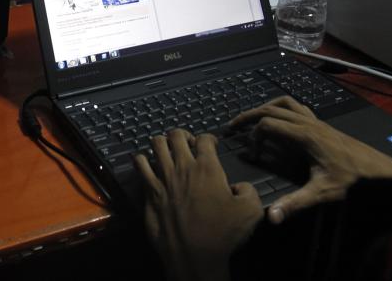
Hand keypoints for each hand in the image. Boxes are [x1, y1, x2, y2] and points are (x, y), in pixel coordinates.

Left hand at [135, 129, 262, 280]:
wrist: (193, 255)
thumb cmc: (222, 234)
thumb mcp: (251, 211)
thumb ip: (248, 191)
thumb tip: (239, 187)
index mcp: (207, 168)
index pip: (205, 138)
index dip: (209, 138)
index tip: (211, 144)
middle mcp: (183, 167)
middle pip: (176, 135)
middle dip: (183, 135)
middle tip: (187, 144)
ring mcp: (163, 178)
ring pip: (156, 144)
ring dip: (162, 143)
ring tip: (167, 149)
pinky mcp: (149, 191)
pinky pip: (140, 165)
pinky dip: (142, 160)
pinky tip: (146, 163)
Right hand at [231, 96, 391, 224]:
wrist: (381, 172)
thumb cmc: (355, 180)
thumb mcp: (323, 192)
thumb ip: (295, 203)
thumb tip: (272, 216)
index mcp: (306, 135)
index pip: (268, 123)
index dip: (254, 137)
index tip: (252, 153)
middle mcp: (310, 123)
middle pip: (272, 108)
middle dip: (250, 115)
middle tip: (233, 125)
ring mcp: (317, 121)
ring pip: (286, 103)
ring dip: (267, 107)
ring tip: (253, 118)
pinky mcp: (323, 125)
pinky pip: (297, 108)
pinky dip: (283, 110)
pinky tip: (281, 124)